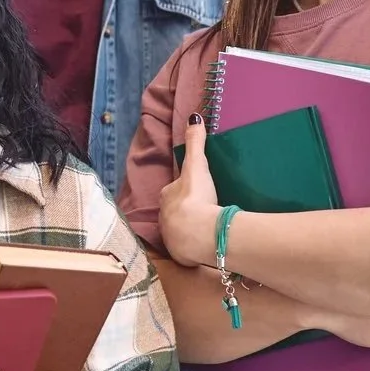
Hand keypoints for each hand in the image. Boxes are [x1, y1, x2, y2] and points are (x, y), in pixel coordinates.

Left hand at [159, 117, 222, 268]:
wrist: (198, 232)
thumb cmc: (197, 197)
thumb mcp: (197, 166)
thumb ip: (195, 142)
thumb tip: (194, 117)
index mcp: (166, 195)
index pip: (173, 190)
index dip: (183, 190)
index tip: (196, 192)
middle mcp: (164, 216)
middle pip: (175, 211)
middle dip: (185, 211)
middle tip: (203, 211)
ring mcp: (170, 236)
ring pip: (179, 230)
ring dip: (188, 230)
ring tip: (205, 229)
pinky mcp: (180, 253)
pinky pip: (186, 248)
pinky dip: (192, 247)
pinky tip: (203, 246)